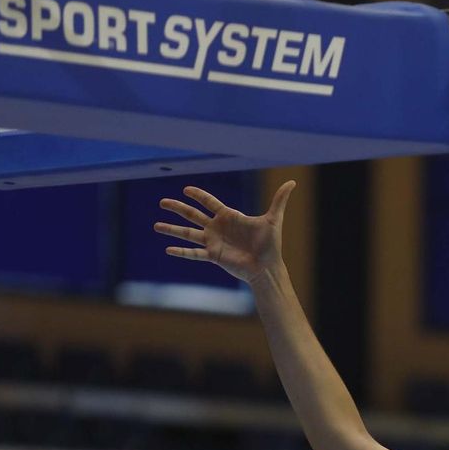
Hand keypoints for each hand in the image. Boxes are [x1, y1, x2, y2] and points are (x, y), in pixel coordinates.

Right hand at [156, 181, 295, 285]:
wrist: (267, 267)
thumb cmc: (271, 244)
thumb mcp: (273, 219)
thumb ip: (280, 200)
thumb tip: (293, 181)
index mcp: (229, 216)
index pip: (209, 202)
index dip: (198, 195)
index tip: (186, 189)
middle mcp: (218, 228)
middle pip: (193, 215)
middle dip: (177, 208)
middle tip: (162, 202)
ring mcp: (213, 242)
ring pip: (188, 233)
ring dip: (172, 229)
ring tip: (156, 225)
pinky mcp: (213, 256)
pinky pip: (193, 254)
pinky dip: (181, 252)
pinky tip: (167, 249)